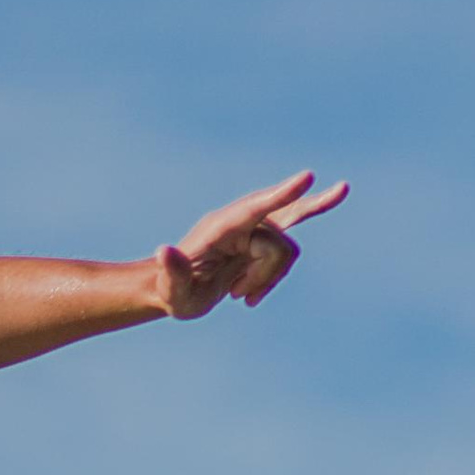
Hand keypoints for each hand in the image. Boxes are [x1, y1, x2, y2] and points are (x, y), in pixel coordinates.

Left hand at [157, 170, 348, 318]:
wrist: (177, 290)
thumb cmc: (172, 290)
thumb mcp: (171, 288)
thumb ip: (172, 271)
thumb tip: (165, 252)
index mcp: (221, 227)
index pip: (256, 207)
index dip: (282, 195)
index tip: (309, 176)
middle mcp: (241, 221)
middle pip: (278, 243)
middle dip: (265, 275)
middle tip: (234, 295)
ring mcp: (253, 229)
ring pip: (287, 252)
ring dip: (266, 280)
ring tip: (235, 294)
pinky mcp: (262, 240)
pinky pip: (291, 240)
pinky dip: (280, 269)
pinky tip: (250, 298)